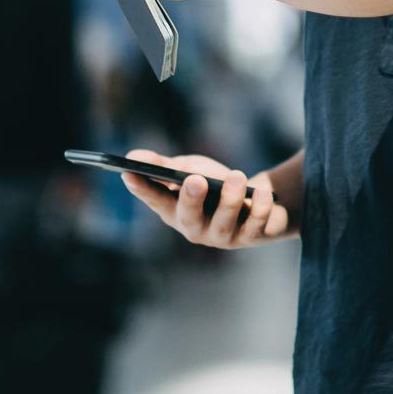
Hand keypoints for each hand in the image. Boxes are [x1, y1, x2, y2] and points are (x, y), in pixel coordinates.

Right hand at [118, 149, 291, 249]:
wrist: (255, 204)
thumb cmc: (214, 186)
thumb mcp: (190, 170)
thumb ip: (164, 166)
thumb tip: (133, 157)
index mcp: (174, 211)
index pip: (155, 200)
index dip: (142, 188)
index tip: (128, 172)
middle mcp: (195, 229)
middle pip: (189, 218)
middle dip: (191, 199)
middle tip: (195, 179)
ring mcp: (222, 236)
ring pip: (223, 222)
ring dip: (230, 199)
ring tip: (236, 176)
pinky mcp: (250, 236)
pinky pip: (255, 225)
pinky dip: (260, 208)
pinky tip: (264, 192)